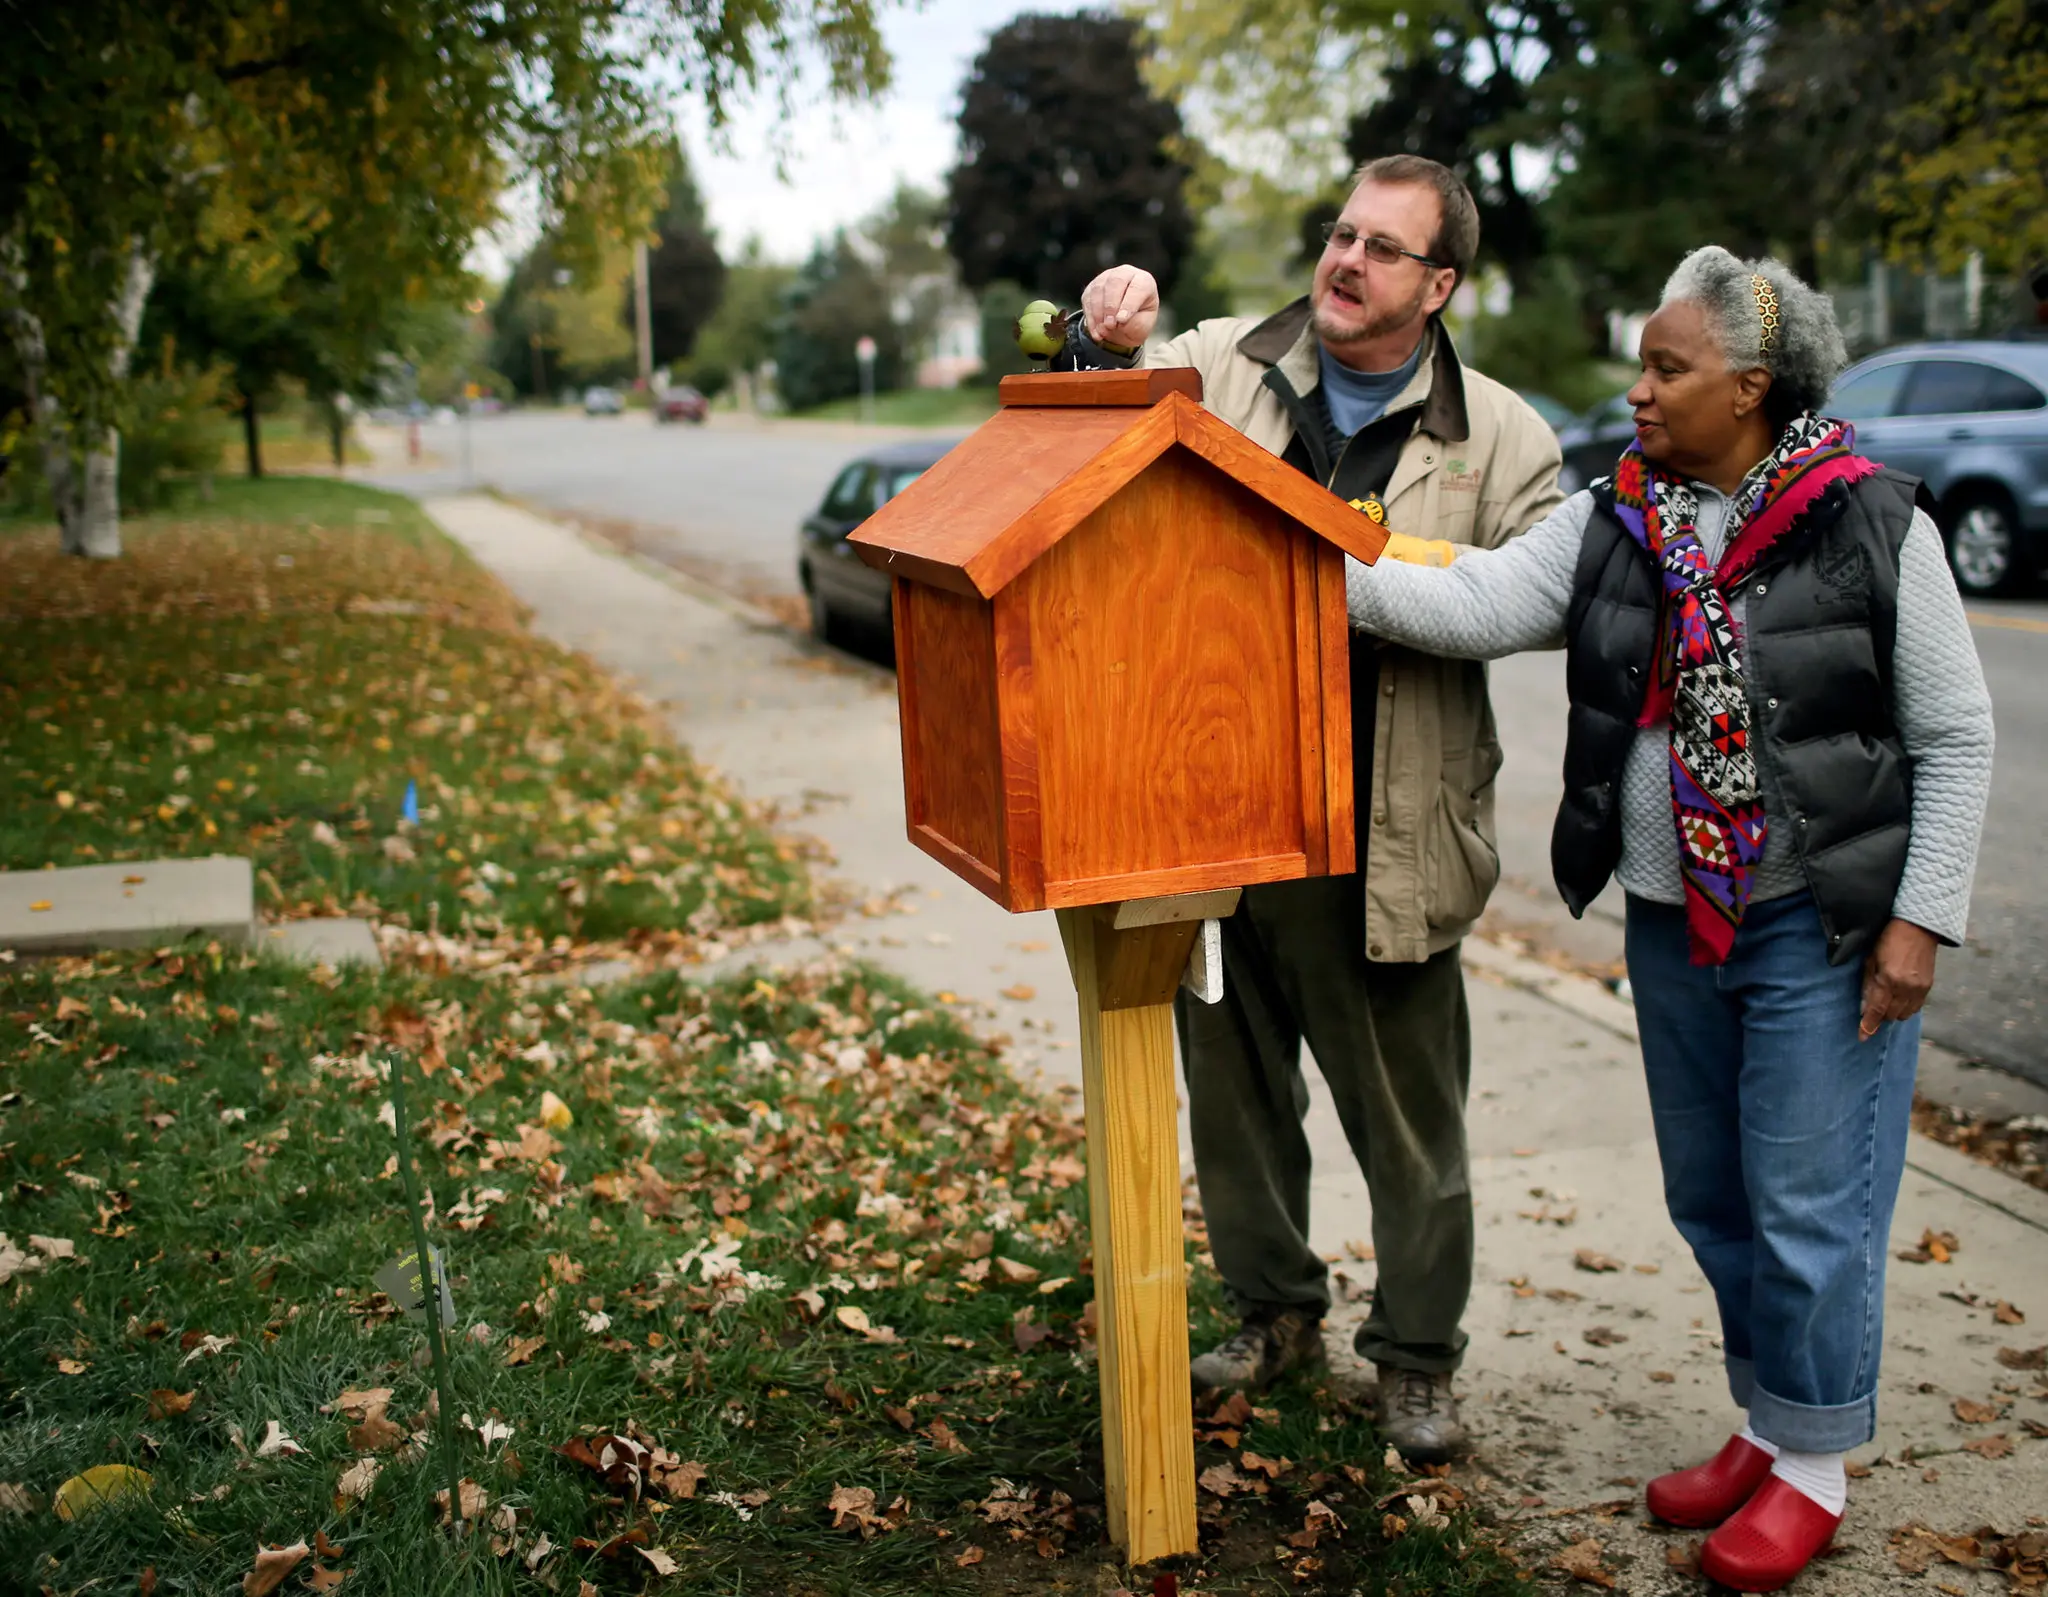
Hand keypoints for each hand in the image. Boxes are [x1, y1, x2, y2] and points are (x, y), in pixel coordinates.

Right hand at [1081, 265, 1159, 349]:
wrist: (1125, 322)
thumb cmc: (1138, 320)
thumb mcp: (1144, 326)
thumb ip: (1135, 324)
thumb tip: (1119, 321)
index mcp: (1144, 281)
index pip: (1137, 287)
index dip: (1129, 304)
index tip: (1122, 320)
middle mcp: (1125, 274)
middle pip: (1115, 282)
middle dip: (1111, 306)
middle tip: (1110, 325)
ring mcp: (1106, 278)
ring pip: (1098, 290)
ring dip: (1099, 313)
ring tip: (1103, 331)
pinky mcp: (1092, 287)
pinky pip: (1087, 299)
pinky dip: (1090, 317)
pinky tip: (1096, 332)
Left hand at [1859, 918, 1938, 1040]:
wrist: (1919, 928)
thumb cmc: (1889, 940)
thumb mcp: (1871, 959)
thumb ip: (1868, 984)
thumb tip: (1865, 1006)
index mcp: (1889, 980)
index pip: (1877, 1010)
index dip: (1869, 1025)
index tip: (1862, 1037)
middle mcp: (1906, 988)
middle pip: (1890, 1015)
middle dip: (1879, 1016)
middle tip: (1871, 1010)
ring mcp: (1919, 989)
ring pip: (1904, 1014)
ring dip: (1892, 1013)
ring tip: (1885, 1003)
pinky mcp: (1928, 987)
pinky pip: (1915, 1008)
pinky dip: (1905, 1008)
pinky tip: (1898, 999)